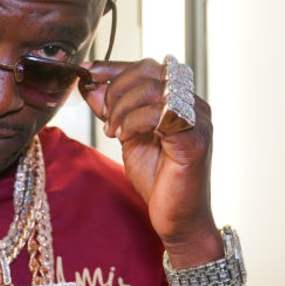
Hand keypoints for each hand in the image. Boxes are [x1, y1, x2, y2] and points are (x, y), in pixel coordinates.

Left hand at [79, 59, 219, 257]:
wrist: (178, 219)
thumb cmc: (159, 180)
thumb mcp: (127, 137)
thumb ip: (113, 110)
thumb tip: (90, 86)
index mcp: (180, 99)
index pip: (146, 66)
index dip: (113, 67)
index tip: (87, 73)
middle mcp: (193, 104)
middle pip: (149, 71)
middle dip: (116, 90)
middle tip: (105, 117)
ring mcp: (197, 120)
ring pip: (152, 89)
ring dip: (122, 108)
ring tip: (113, 131)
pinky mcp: (194, 140)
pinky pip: (158, 114)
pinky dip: (133, 121)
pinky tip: (123, 137)